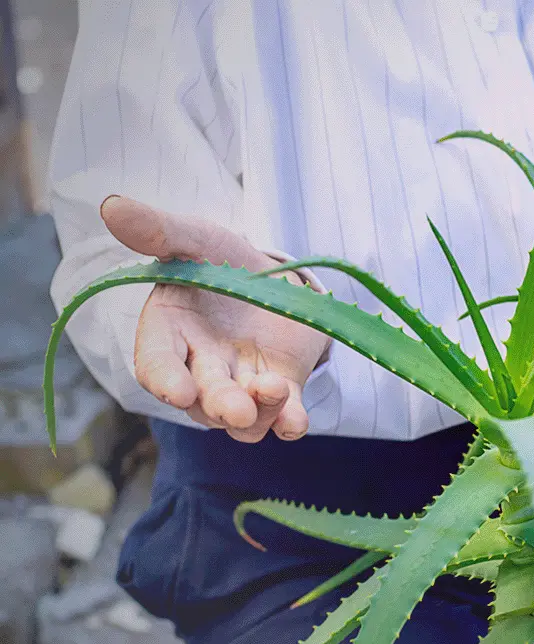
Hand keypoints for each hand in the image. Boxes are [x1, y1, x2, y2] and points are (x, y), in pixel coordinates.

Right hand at [101, 196, 330, 441]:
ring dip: (258, 412)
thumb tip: (112, 206)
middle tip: (237, 409)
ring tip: (275, 388)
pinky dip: (290, 422)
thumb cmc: (221, 259)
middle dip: (219, 405)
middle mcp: (200, 368)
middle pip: (203, 401)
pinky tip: (296, 422)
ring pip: (243, 419)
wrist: (273, 276)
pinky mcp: (282, 388)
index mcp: (169, 334)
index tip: (179, 392)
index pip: (156, 366)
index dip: (165, 381)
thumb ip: (160, 231)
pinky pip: (283, 416)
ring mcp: (241, 385)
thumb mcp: (197, 238)